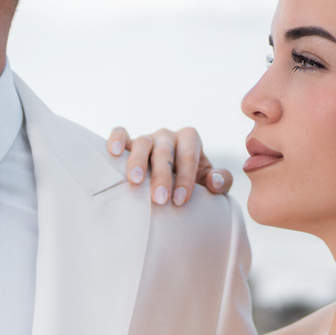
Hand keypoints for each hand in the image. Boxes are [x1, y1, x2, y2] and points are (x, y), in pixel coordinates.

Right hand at [107, 125, 231, 207]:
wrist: (170, 181)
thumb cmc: (190, 183)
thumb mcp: (209, 183)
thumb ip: (221, 181)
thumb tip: (215, 181)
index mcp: (190, 139)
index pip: (189, 156)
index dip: (186, 178)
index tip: (180, 201)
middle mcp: (167, 136)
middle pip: (165, 152)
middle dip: (162, 176)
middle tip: (160, 200)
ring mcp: (147, 138)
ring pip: (142, 143)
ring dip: (138, 162)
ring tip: (134, 182)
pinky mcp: (127, 142)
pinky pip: (120, 133)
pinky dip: (116, 139)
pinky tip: (114, 153)